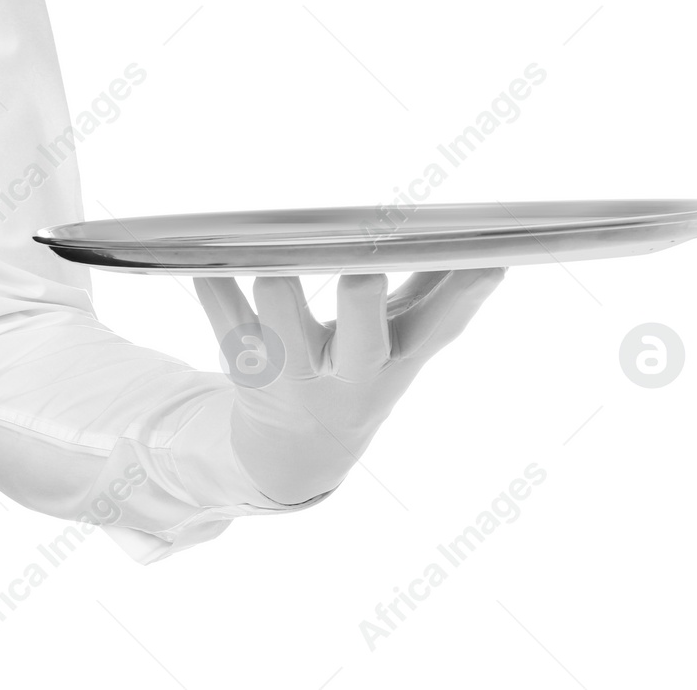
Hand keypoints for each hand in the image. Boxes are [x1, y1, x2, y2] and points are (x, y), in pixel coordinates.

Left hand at [193, 268, 505, 505]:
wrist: (297, 450)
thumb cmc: (359, 371)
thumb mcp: (404, 346)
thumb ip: (441, 294)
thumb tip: (489, 245)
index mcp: (395, 361)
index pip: (440, 328)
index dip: (464, 296)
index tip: (487, 260)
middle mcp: (348, 373)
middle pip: (362, 339)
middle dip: (362, 303)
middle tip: (363, 269)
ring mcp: (293, 373)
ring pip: (283, 321)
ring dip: (278, 284)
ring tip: (275, 246)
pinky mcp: (245, 367)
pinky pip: (223, 319)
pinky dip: (214, 287)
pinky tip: (207, 258)